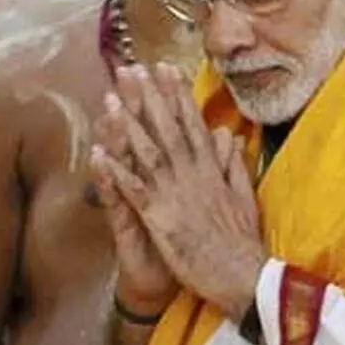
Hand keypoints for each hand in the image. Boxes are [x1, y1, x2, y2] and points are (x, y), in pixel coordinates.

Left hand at [93, 63, 267, 321]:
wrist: (245, 277)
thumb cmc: (243, 243)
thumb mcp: (244, 197)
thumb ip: (233, 165)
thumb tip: (229, 134)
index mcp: (211, 170)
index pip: (192, 124)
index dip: (177, 95)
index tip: (166, 68)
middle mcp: (193, 174)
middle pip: (168, 129)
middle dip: (149, 96)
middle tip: (131, 68)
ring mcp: (176, 194)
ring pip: (148, 151)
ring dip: (128, 124)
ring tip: (110, 98)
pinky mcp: (161, 218)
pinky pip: (134, 190)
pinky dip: (117, 171)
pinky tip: (99, 153)